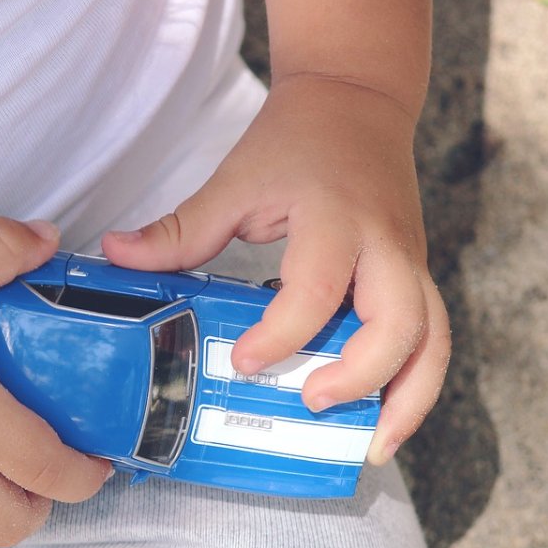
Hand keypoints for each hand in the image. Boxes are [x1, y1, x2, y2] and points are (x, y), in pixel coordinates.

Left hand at [103, 75, 450, 464]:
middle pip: (400, 323)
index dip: (283, 335)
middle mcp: (384, 244)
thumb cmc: (296, 139)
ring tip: (372, 447)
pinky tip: (385, 418)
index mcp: (334, 218)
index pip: (317, 289)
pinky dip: (416, 381)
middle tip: (309, 401)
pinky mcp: (417, 272)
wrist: (358, 99)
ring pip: (433, 338)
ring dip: (409, 398)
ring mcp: (410, 260)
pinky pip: (433, 335)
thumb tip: (115, 255)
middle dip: (360, 376)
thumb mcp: (235, 178)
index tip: (246, 362)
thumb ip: (181, 228)